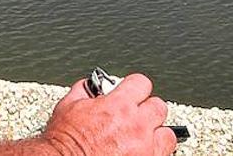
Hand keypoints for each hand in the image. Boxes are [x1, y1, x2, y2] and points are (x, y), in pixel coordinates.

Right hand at [38, 73, 176, 155]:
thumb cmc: (64, 141)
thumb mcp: (68, 106)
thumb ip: (84, 91)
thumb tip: (91, 86)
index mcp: (118, 106)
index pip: (141, 83)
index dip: (135, 86)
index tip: (132, 91)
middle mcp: (136, 125)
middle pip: (159, 107)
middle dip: (148, 109)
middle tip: (138, 115)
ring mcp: (144, 148)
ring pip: (167, 134)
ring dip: (157, 133)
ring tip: (144, 136)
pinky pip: (163, 155)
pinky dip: (154, 152)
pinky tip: (141, 151)